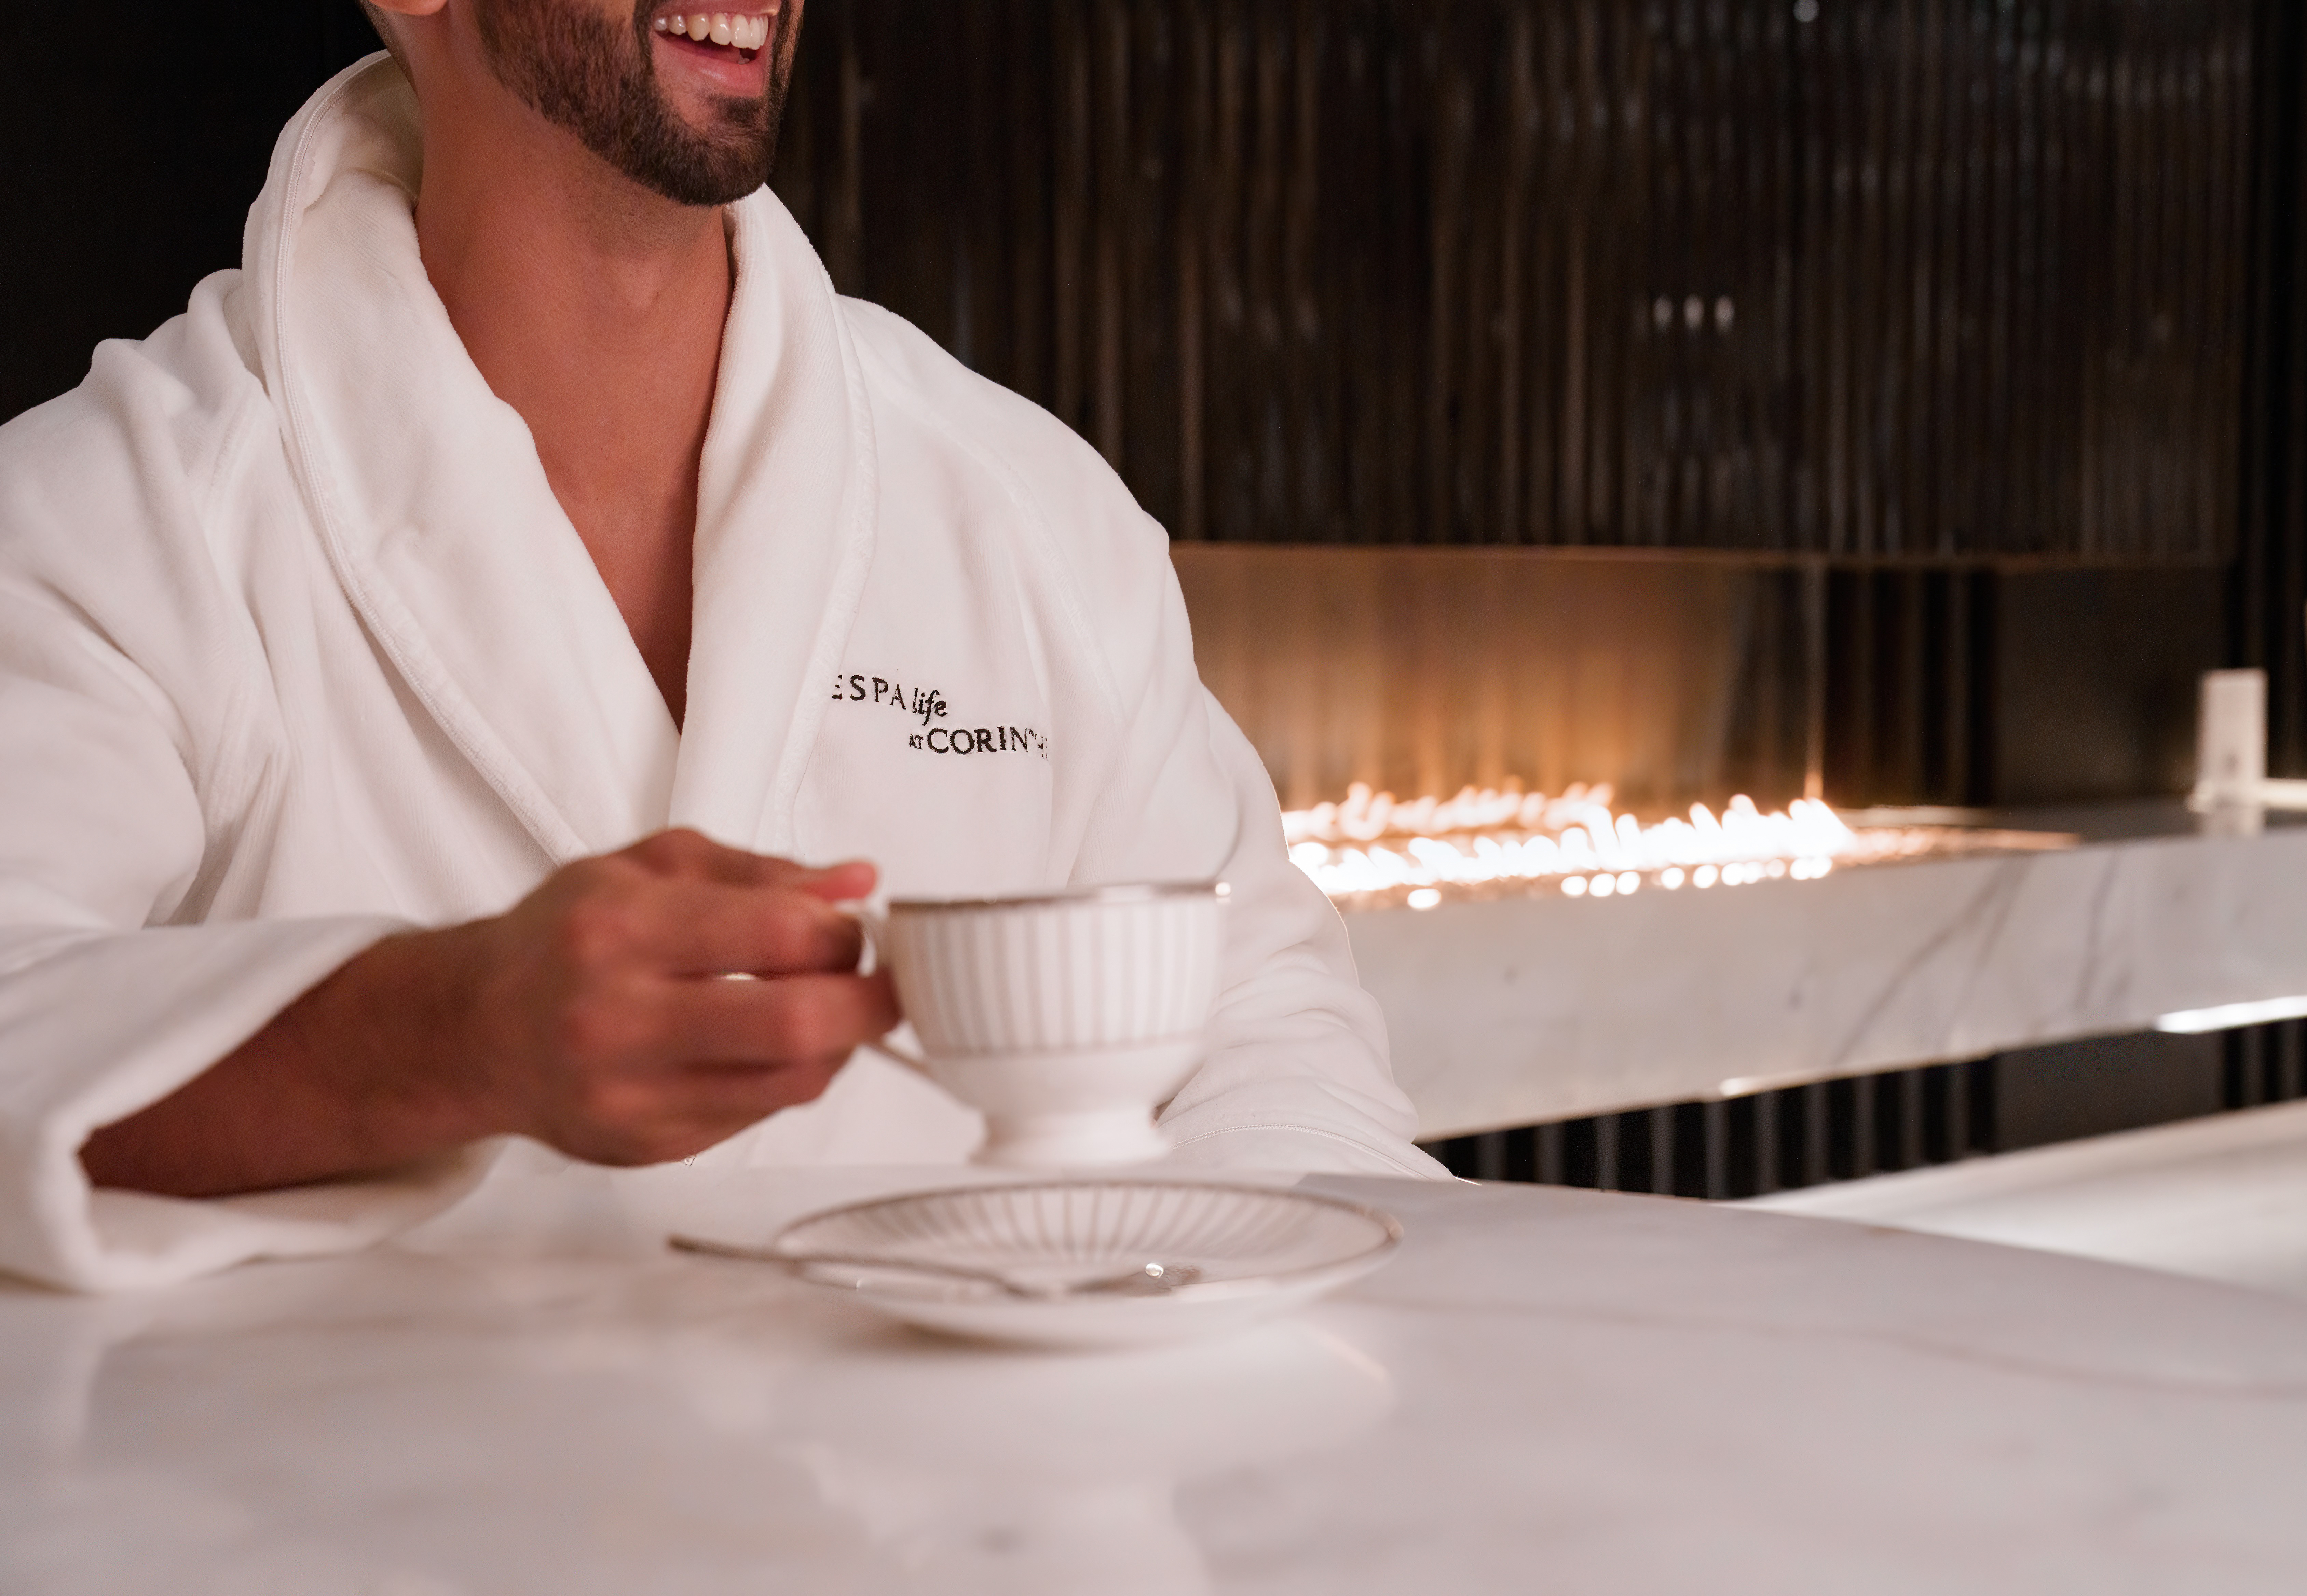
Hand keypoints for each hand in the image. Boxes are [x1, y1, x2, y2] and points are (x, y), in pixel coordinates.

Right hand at [451, 828, 894, 1163]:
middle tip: (883, 983)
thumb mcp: (652, 866)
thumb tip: (857, 881)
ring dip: (838, 1045)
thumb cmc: (565, 936)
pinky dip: (789, 1078)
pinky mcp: (648, 1147)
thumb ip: (761, 871)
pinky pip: (760, 1117)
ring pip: (792, 1084)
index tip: (852, 928)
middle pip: (796, 1026)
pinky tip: (773, 1047)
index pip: (779, 936)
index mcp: (621, 929)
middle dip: (869, 1003)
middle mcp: (619, 1018)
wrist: (476, 1028)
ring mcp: (632, 1096)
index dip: (843, 933)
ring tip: (828, 1009)